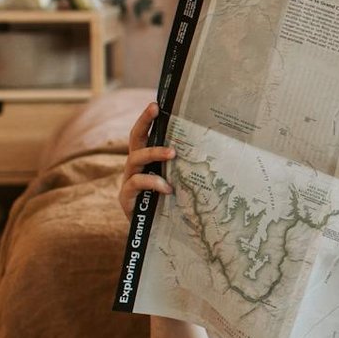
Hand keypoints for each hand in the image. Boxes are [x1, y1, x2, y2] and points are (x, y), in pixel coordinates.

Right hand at [118, 100, 175, 223]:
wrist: (152, 235)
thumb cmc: (167, 206)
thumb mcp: (176, 184)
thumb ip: (183, 170)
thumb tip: (212, 152)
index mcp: (146, 161)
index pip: (143, 134)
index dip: (147, 118)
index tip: (156, 102)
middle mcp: (134, 167)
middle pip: (134, 139)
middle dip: (142, 121)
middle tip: (155, 109)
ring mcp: (128, 181)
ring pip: (135, 158)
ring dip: (154, 152)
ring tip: (173, 153)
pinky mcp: (126, 198)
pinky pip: (137, 183)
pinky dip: (153, 183)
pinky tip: (167, 188)